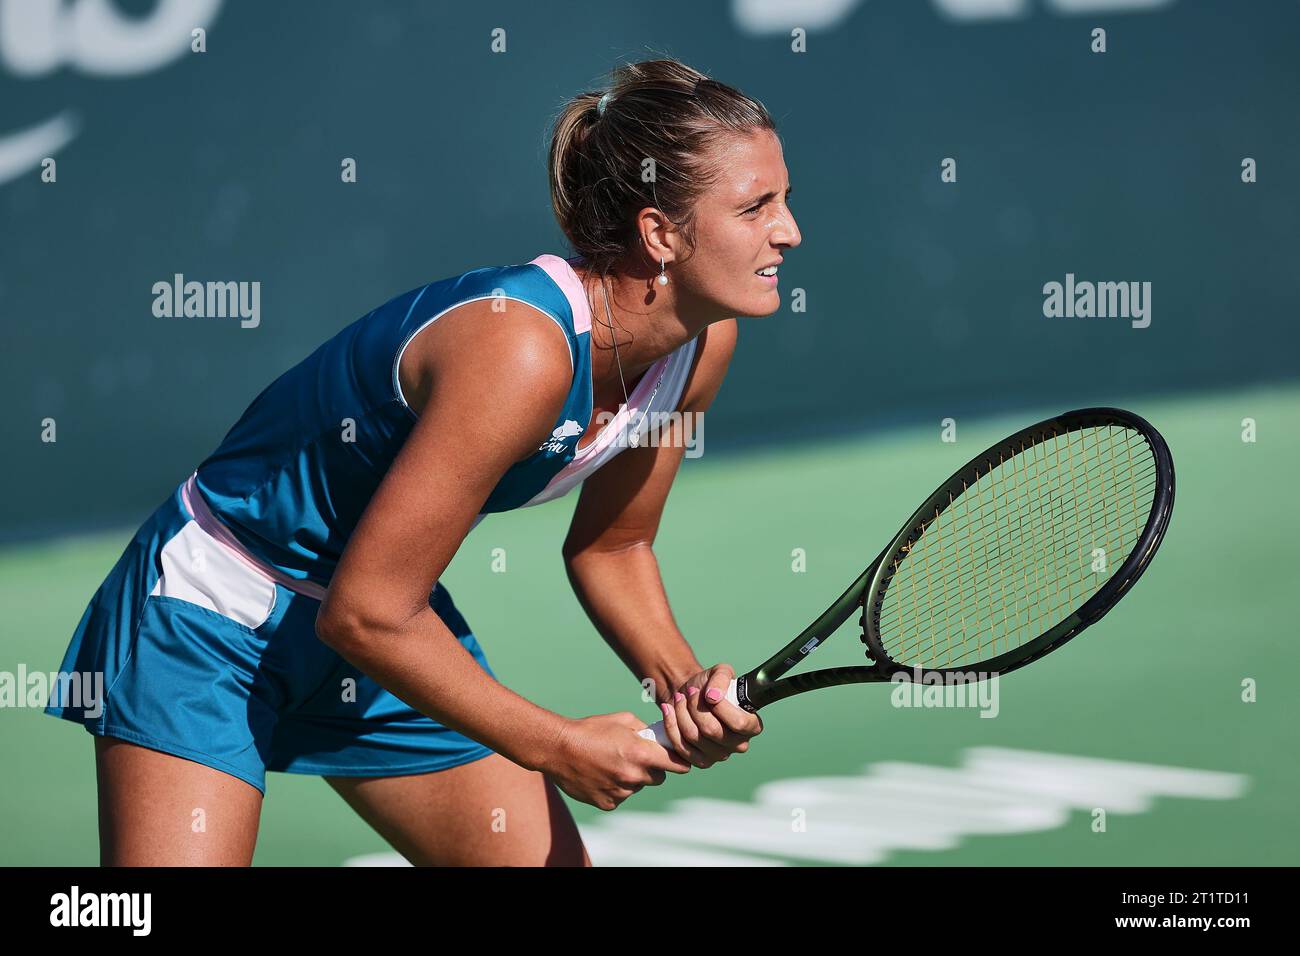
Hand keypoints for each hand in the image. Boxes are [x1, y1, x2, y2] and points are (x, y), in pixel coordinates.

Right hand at [542, 712, 690, 810]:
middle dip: (652, 769)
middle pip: (658, 778)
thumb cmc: (590, 730)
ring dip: (632, 778)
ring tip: (611, 763)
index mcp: (641, 754)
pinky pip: (621, 796)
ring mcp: (621, 792)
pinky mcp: (608, 803)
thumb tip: (656, 737)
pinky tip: (601, 774)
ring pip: (638, 787)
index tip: (679, 761)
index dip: (680, 762)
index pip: (677, 765)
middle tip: (636, 757)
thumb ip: (644, 729)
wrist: (558, 748)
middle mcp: (634, 777)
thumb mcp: (622, 719)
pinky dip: (615, 788)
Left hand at [656, 663, 762, 767]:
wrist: (690, 696)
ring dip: (682, 713)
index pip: (739, 723)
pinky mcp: (700, 761)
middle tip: (689, 692)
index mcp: (751, 725)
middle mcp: (739, 744)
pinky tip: (669, 710)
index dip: (721, 707)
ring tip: (679, 698)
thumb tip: (713, 696)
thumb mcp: (719, 672)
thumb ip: (722, 678)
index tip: (707, 692)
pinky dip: (671, 726)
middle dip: (696, 707)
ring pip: (694, 737)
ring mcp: (719, 756)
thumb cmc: (710, 685)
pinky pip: (681, 747)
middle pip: (712, 730)